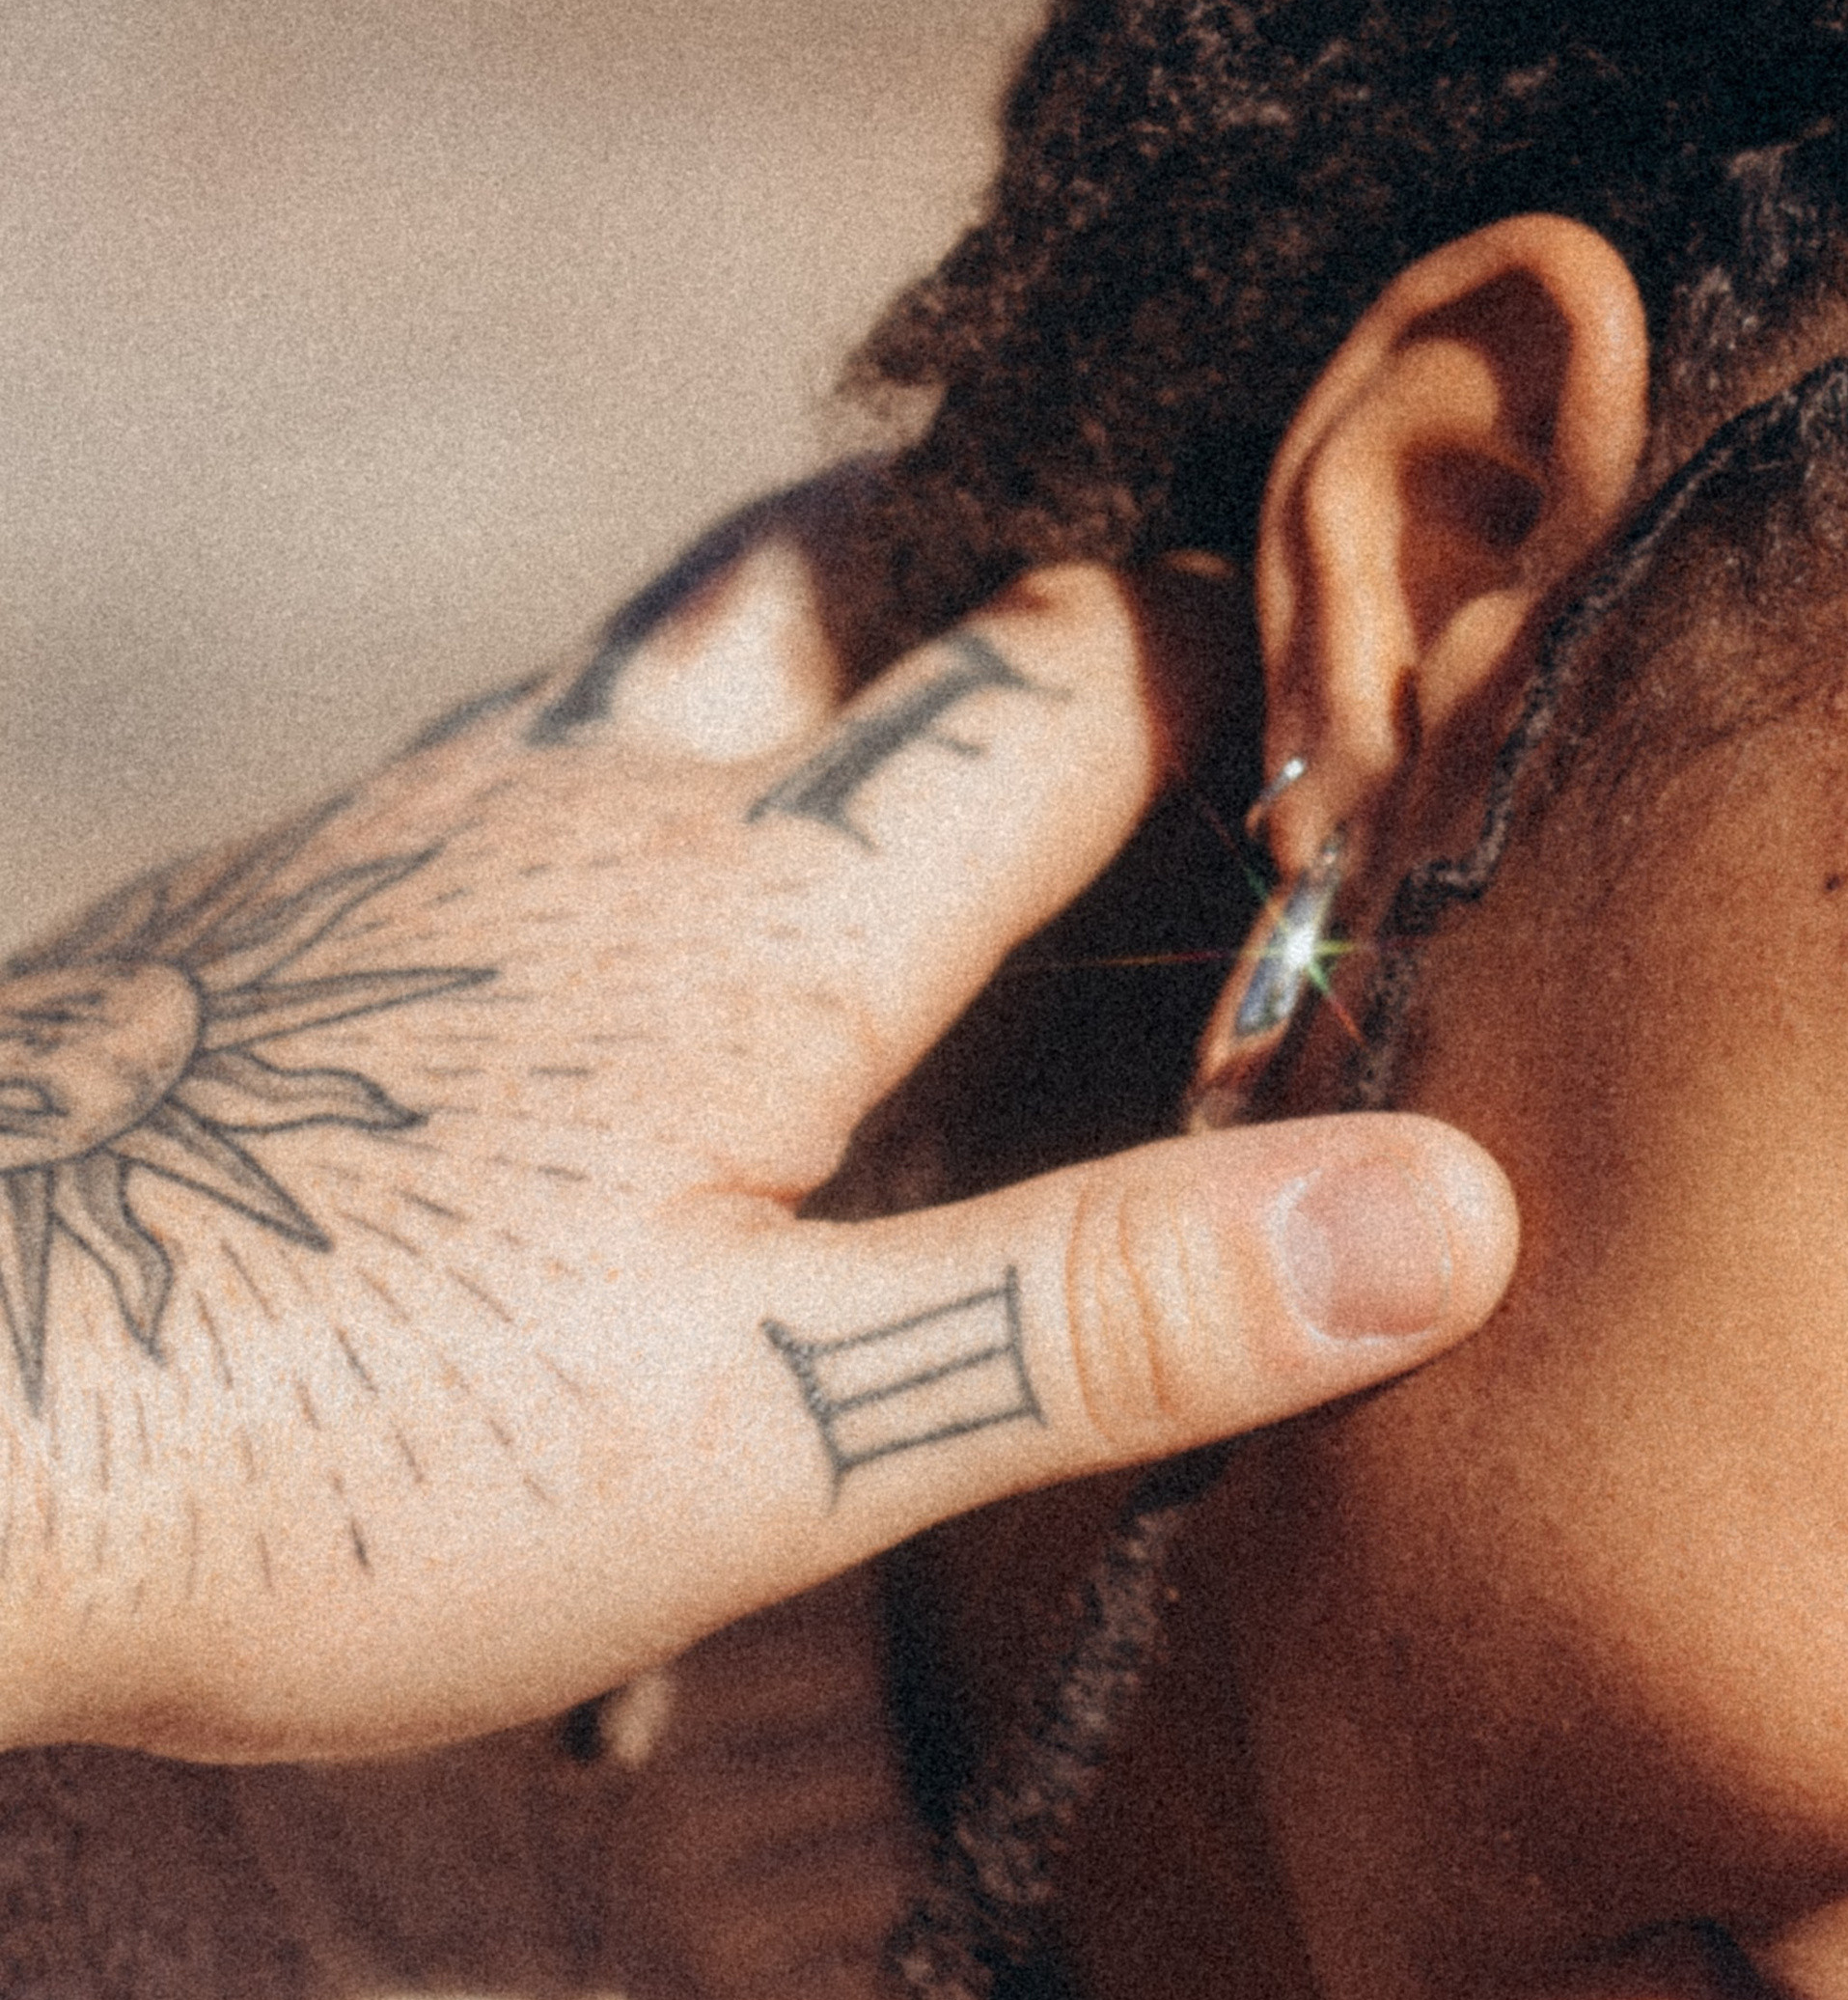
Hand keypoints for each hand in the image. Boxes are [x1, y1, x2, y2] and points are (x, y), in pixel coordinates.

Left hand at [0, 547, 1515, 1756]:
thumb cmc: (336, 1443)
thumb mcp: (779, 1428)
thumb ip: (1109, 1306)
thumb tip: (1450, 1212)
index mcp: (749, 917)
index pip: (1057, 684)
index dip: (1229, 651)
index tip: (1351, 666)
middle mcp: (569, 815)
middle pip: (814, 571)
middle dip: (979, 556)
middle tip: (1099, 599)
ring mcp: (385, 848)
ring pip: (627, 675)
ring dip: (775, 669)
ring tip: (863, 769)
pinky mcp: (245, 929)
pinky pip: (470, 795)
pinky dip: (591, 809)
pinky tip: (563, 969)